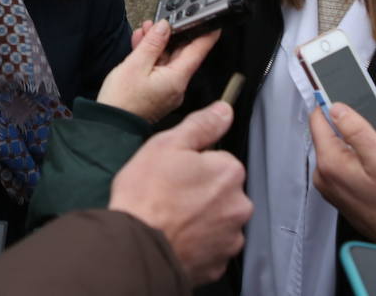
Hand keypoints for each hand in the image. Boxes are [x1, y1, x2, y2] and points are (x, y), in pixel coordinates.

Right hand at [96, 20, 216, 123]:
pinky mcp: (157, 93)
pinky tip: (141, 46)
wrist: (111, 125)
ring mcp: (167, 90)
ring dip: (158, 44)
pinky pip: (160, 70)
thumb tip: (165, 27)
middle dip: (171, 35)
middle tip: (161, 21)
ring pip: (168, 60)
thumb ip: (152, 43)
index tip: (212, 22)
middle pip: (182, 54)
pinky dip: (152, 57)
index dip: (206, 34)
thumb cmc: (122, 101)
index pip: (198, 51)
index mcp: (177, 79)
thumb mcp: (135, 64)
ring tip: (145, 31)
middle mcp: (177, 86)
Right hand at [108, 102, 251, 284]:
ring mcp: (230, 238)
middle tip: (170, 195)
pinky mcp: (218, 264)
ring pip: (218, 220)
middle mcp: (239, 206)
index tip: (175, 172)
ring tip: (170, 219)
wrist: (137, 247)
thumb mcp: (167, 145)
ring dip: (201, 219)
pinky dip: (197, 243)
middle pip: (222, 192)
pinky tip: (175, 237)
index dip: (195, 164)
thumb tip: (224, 111)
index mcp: (229, 172)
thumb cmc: (147, 196)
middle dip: (202, 192)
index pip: (220, 160)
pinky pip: (211, 248)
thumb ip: (201, 125)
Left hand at [309, 103, 375, 245]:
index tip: (344, 94)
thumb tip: (336, 108)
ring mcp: (337, 187)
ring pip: (355, 153)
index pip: (319, 121)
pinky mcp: (348, 195)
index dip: (332, 104)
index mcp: (330, 163)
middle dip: (369, 131)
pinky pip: (360, 169)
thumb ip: (356, 128)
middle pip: (341, 137)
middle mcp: (327, 176)